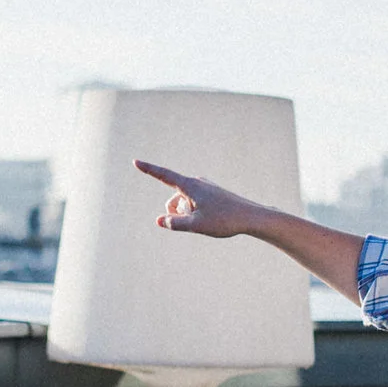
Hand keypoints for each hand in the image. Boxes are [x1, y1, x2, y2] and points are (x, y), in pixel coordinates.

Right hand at [135, 159, 276, 240]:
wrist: (251, 217)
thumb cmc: (224, 220)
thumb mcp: (196, 225)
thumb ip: (175, 223)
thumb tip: (159, 220)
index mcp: (191, 186)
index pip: (164, 176)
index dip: (149, 169)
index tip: (135, 161)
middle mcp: (196, 183)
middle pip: (173, 200)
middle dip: (176, 213)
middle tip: (197, 221)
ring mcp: (203, 187)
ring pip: (184, 203)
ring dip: (187, 214)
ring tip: (209, 220)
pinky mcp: (210, 193)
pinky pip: (193, 204)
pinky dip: (195, 213)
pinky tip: (212, 219)